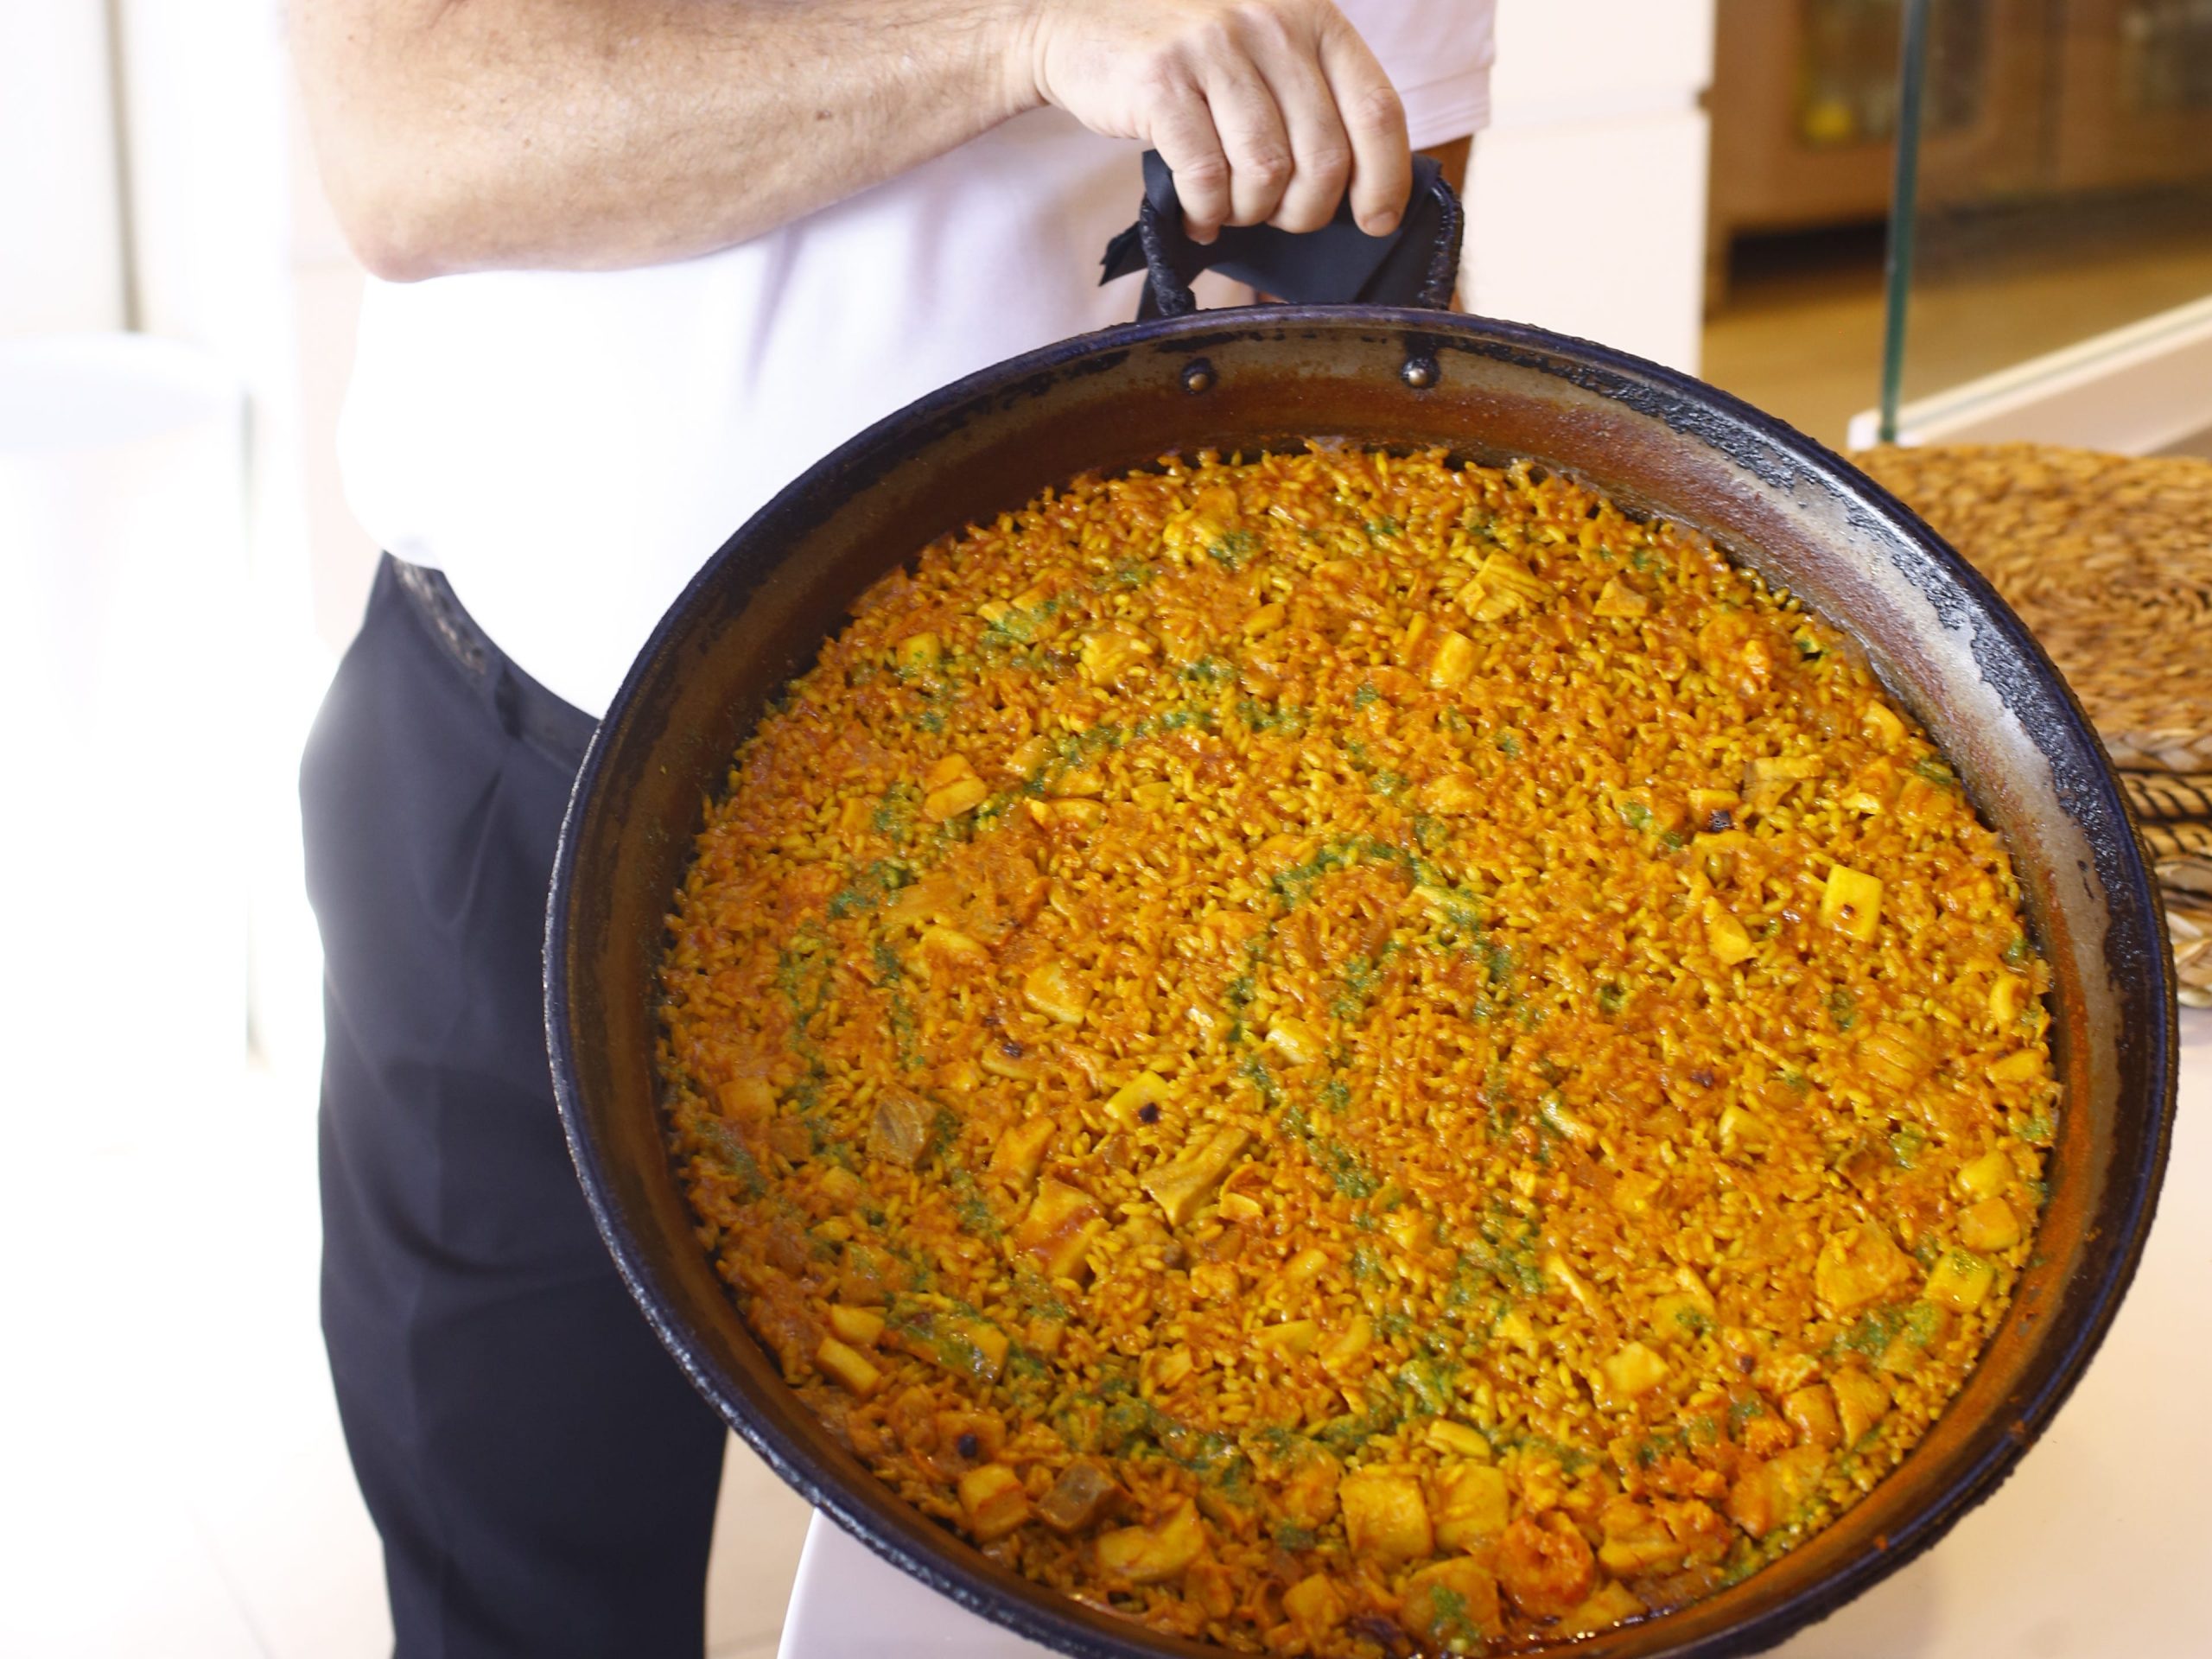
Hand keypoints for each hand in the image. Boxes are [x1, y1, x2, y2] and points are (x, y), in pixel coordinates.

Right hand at [1016, 0, 1410, 243]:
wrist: (1082, 26)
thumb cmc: (1189, 61)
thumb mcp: (1264, 55)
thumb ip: (1312, 102)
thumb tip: (1364, 193)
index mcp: (1313, 17)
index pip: (1376, 110)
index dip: (1384, 180)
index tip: (1375, 221)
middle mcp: (1271, 23)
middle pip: (1324, 157)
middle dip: (1303, 211)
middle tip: (1274, 216)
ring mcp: (1214, 47)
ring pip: (1266, 173)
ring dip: (1250, 212)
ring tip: (1228, 206)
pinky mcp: (1162, 80)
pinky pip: (1206, 177)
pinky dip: (1205, 212)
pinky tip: (1196, 212)